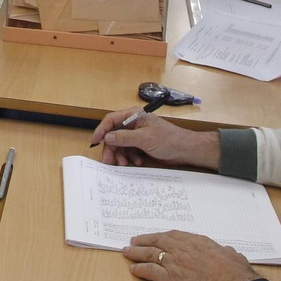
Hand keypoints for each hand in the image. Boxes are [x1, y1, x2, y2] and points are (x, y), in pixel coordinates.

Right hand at [91, 108, 220, 168]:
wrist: (185, 150)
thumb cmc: (168, 140)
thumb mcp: (144, 138)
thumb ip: (124, 137)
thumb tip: (107, 137)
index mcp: (134, 116)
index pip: (111, 120)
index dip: (102, 130)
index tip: (95, 141)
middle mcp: (133, 124)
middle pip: (114, 135)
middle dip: (112, 148)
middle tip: (109, 161)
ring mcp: (137, 135)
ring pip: (120, 145)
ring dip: (121, 155)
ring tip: (126, 164)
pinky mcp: (141, 145)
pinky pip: (128, 151)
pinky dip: (130, 158)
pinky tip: (137, 162)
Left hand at [122, 231, 255, 280]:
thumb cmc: (237, 276)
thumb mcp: (235, 258)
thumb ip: (228, 253)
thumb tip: (229, 252)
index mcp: (198, 242)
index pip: (175, 236)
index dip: (163, 237)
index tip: (156, 237)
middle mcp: (183, 249)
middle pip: (158, 241)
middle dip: (145, 240)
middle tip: (134, 241)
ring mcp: (175, 262)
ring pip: (150, 254)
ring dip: (136, 253)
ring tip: (127, 252)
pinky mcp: (171, 278)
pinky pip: (150, 271)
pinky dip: (140, 269)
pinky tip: (134, 269)